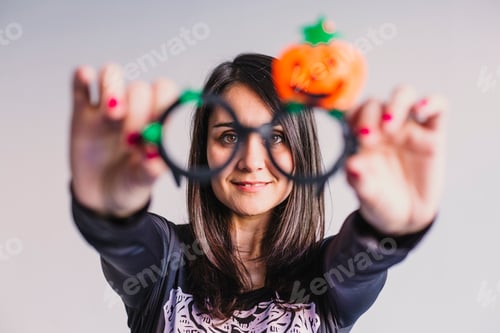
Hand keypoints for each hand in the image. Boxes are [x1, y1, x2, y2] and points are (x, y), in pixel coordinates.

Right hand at [70, 64, 177, 216]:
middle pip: (139, 88)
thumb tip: (154, 160)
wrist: (101, 196)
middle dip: (138, 110)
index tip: (156, 129)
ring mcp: (106, 107)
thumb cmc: (130, 183)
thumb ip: (150, 171)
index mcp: (156, 119)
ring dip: (113, 87)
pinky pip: (81, 85)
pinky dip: (83, 77)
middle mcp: (134, 108)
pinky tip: (86, 78)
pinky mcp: (81, 111)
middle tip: (131, 139)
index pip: (165, 91)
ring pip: (111, 75)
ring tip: (114, 113)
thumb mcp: (142, 182)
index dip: (163, 103)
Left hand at [345, 85, 447, 234]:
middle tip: (369, 139)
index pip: (352, 112)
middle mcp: (383, 127)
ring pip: (403, 95)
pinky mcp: (433, 134)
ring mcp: (408, 128)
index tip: (355, 136)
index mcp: (361, 136)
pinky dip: (431, 102)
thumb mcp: (367, 194)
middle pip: (374, 103)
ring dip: (395, 104)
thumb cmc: (380, 199)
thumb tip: (350, 164)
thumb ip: (358, 180)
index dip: (351, 117)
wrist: (406, 216)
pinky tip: (421, 109)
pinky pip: (437, 108)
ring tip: (390, 124)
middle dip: (368, 116)